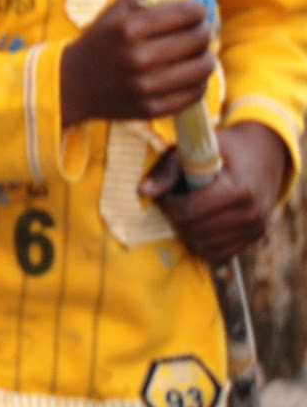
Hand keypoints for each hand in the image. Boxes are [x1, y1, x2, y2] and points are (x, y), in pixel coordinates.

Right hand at [59, 0, 213, 125]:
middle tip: (195, 33)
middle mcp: (139, 57)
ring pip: (204, 67)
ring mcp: (146, 86)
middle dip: (202, 31)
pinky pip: (196, 93)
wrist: (72, 84)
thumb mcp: (115, 9)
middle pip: (199, 38)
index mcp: (129, 28)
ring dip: (205, 57)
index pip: (187, 13)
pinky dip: (198, 82)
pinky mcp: (152, 108)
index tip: (193, 13)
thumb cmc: (100, 41)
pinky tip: (186, 75)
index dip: (197, 10)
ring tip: (195, 54)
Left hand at [144, 121, 290, 264]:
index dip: (169, 205)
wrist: (263, 155)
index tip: (165, 195)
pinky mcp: (254, 238)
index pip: (191, 211)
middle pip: (196, 231)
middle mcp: (252, 212)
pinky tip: (197, 226)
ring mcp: (255, 228)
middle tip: (172, 205)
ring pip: (206, 247)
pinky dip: (202, 245)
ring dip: (188, 233)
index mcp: (239, 189)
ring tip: (186, 213)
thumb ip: (167, 172)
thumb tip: (142, 193)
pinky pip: (220, 254)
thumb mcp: (194, 152)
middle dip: (176, 220)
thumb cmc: (223, 151)